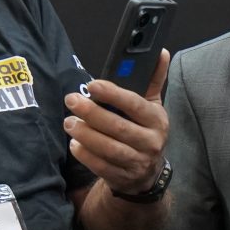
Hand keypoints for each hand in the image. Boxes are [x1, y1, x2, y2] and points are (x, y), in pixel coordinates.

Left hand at [63, 50, 170, 194]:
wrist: (147, 172)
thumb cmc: (144, 131)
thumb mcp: (152, 106)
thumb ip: (154, 79)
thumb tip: (161, 51)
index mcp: (157, 120)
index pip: (135, 105)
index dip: (113, 94)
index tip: (91, 85)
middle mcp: (151, 142)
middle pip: (119, 128)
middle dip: (92, 113)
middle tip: (70, 100)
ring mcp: (138, 162)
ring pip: (109, 149)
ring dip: (86, 134)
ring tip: (69, 122)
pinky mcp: (123, 177)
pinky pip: (101, 166)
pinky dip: (85, 154)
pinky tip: (75, 143)